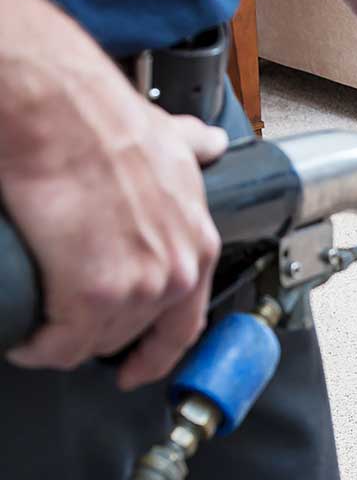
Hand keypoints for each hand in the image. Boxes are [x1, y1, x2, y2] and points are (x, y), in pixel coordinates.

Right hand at [1, 101, 224, 390]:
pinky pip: (60, 345)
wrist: (59, 111)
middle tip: (66, 326)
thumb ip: (192, 148)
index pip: (185, 325)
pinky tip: (25, 339)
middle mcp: (176, 273)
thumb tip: (207, 143)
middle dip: (97, 335)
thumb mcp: (170, 140)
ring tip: (40, 327)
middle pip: (133, 335)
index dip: (156, 353)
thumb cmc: (104, 121)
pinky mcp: (91, 296)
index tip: (137, 368)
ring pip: (94, 342)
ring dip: (64, 342)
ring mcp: (137, 289)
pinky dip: (38, 347)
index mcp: (197, 245)